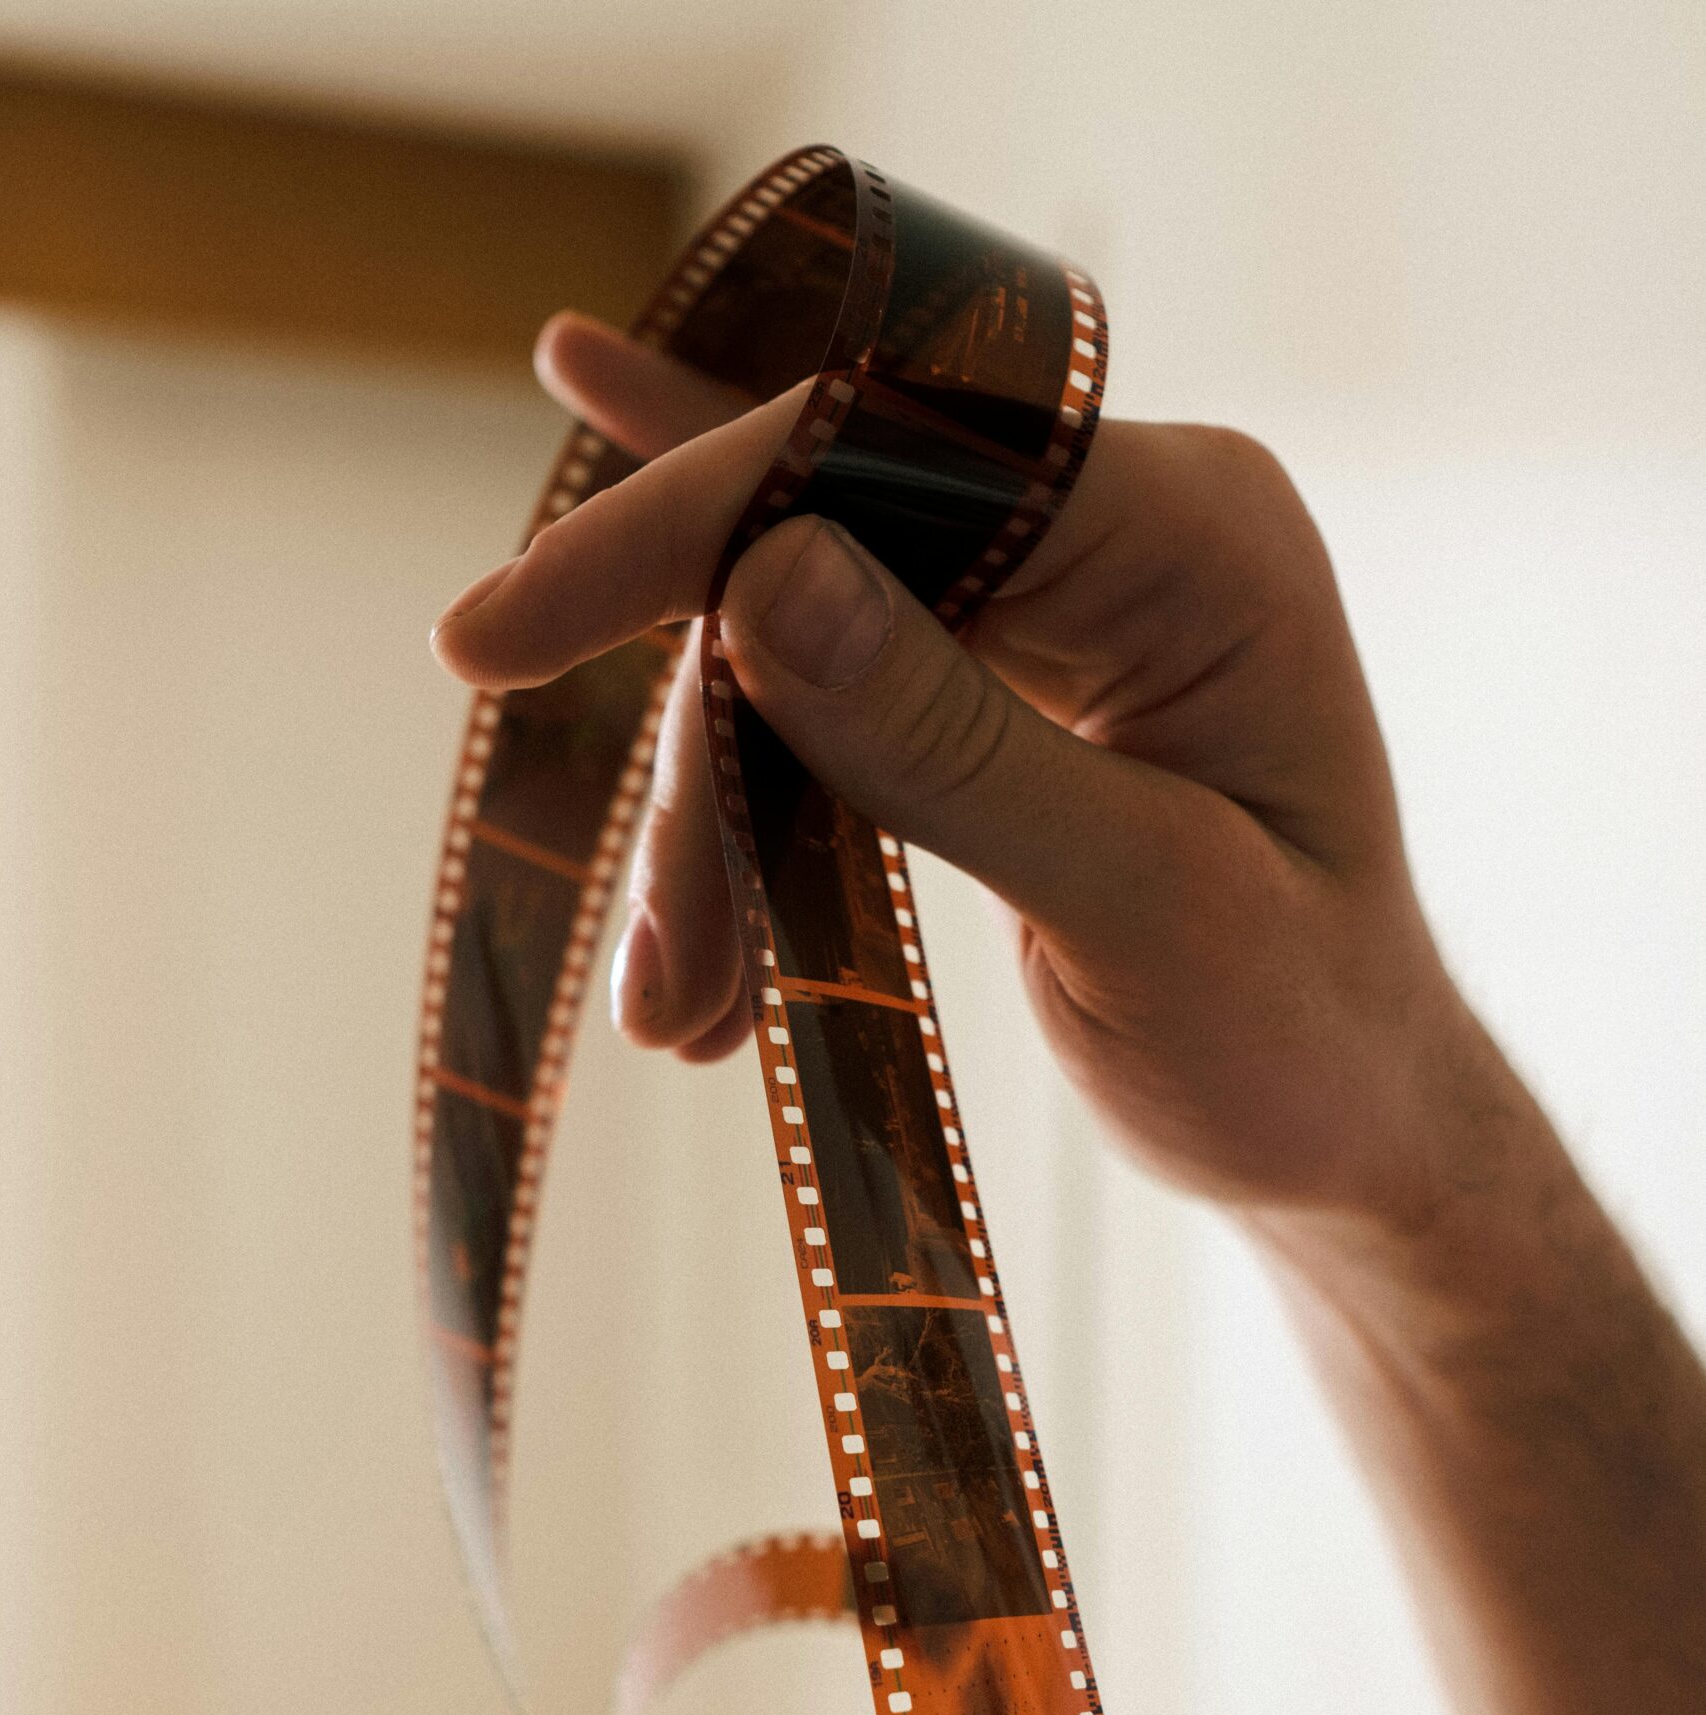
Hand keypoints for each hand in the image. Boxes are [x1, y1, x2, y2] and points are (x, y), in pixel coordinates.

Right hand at [432, 312, 1482, 1229]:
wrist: (1344, 1134)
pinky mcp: (1000, 681)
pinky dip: (738, 801)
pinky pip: (824, 691)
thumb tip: (763, 579)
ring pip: (795, 649)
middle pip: (816, 558)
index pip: (887, 457)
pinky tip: (616, 747)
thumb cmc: (1298, 1044)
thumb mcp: (1149, 913)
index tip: (493, 638)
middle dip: (704, 764)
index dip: (680, 529)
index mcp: (1191, 538)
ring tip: (676, 1010)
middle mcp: (1119, 531)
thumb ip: (963, 749)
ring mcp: (1056, 601)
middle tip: (648, 962)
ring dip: (715, 831)